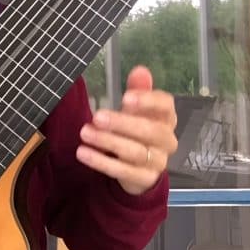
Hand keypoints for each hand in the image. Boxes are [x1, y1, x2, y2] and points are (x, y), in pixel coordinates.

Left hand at [76, 66, 177, 194]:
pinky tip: (83, 153)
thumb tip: (141, 70)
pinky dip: (102, 162)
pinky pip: (124, 172)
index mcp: (166, 117)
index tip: (126, 97)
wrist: (139, 167)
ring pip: (136, 152)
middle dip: (122, 123)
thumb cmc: (136, 130)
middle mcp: (166, 140)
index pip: (165, 105)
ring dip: (108, 142)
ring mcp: (158, 162)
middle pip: (150, 131)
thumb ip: (138, 90)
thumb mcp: (135, 109)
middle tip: (97, 117)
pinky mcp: (144, 179)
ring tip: (84, 133)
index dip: (148, 101)